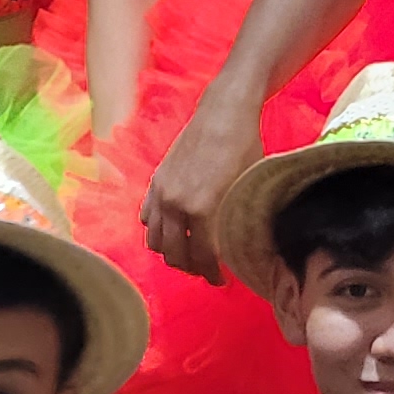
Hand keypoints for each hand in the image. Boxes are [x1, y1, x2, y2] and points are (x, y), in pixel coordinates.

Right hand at [139, 99, 256, 278]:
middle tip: (208, 272)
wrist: (223, 113)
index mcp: (202, 209)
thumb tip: (239, 252)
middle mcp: (175, 205)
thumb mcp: (247, 189)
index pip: (203, 257)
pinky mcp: (155, 183)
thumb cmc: (244, 147)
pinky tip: (174, 230)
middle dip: (192, 268)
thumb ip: (236, 223)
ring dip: (172, 253)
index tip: (223, 280)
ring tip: (189, 254)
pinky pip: (147, 219)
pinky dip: (158, 231)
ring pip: (155, 240)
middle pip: (175, 254)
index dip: (213, 274)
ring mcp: (161, 193)